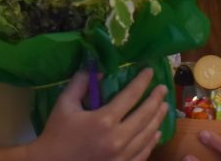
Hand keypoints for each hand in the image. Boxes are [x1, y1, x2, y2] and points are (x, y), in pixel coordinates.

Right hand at [28, 68, 166, 160]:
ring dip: (158, 118)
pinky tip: (155, 133)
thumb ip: (80, 83)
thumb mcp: (65, 104)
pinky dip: (151, 142)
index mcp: (104, 120)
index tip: (150, 71)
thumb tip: (98, 69)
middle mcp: (117, 139)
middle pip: (145, 115)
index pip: (131, 95)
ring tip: (164, 106)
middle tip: (163, 88)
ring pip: (147, 135)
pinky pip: (142, 154)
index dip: (142, 81)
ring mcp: (121, 157)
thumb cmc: (56, 134)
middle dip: (156, 99)